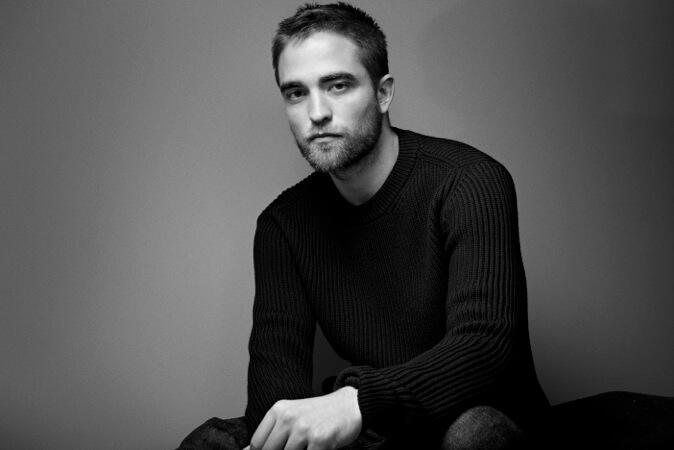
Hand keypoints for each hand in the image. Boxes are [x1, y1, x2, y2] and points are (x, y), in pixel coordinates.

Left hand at [244, 386, 360, 449]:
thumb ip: (272, 433)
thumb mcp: (293, 416)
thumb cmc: (320, 414)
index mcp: (279, 410)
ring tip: (307, 447)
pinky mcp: (319, 440)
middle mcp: (289, 418)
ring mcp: (304, 429)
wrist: (350, 405)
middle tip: (297, 448)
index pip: (257, 443)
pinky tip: (317, 449)